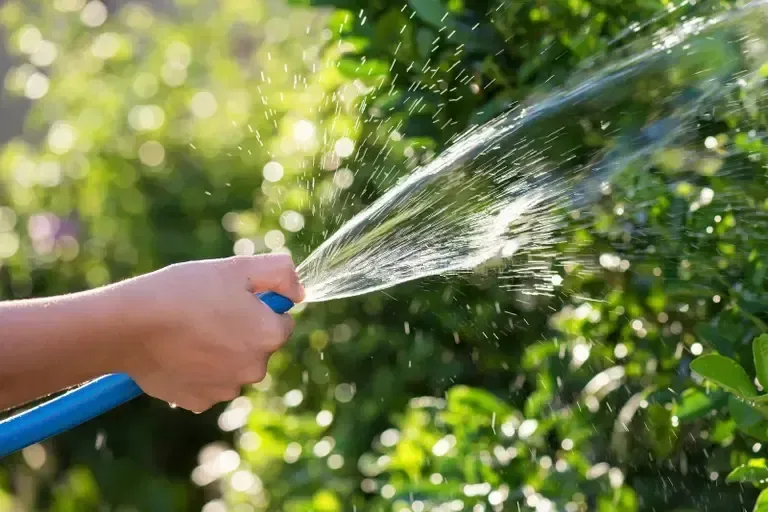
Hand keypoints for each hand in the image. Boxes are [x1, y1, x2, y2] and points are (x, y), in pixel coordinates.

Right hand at [113, 254, 303, 412]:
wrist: (129, 326)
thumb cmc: (184, 292)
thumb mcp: (237, 268)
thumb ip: (281, 273)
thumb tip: (299, 292)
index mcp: (270, 335)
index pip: (282, 321)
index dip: (260, 307)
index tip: (233, 299)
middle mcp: (255, 368)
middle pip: (259, 347)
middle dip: (242, 331)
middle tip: (208, 313)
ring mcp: (227, 389)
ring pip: (234, 367)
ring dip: (221, 353)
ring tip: (189, 332)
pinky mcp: (200, 402)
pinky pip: (209, 384)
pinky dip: (198, 371)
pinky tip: (178, 353)